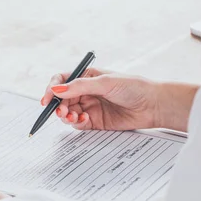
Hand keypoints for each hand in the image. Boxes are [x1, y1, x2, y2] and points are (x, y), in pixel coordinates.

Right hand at [41, 69, 161, 130]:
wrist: (154, 105)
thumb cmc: (134, 87)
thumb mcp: (105, 82)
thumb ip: (79, 86)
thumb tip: (56, 89)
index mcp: (86, 77)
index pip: (61, 81)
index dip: (51, 89)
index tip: (47, 99)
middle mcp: (85, 91)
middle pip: (61, 99)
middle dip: (58, 106)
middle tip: (62, 111)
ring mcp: (89, 106)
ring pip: (67, 112)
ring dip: (66, 115)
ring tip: (73, 116)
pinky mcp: (94, 121)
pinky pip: (77, 123)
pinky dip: (77, 123)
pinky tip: (85, 119)